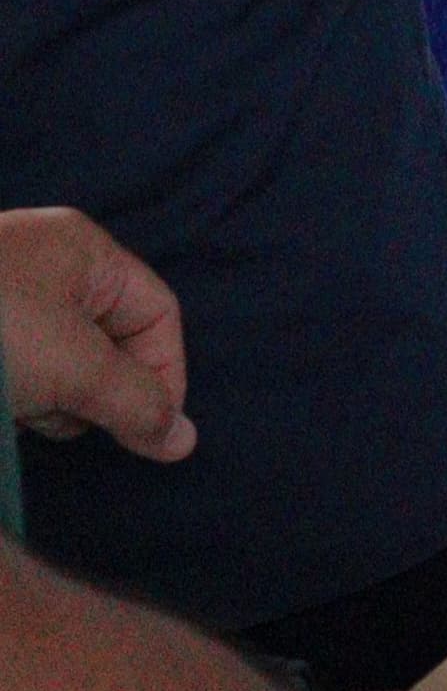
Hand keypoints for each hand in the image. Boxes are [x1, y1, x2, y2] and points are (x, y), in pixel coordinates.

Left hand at [0, 207, 191, 462]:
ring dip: (46, 398)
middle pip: (108, 339)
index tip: (146, 431)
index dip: (164, 375)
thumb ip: (135, 402)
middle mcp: (42, 262)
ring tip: (10, 410)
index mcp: (82, 249)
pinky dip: (8, 394)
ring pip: (56, 360)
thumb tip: (185, 442)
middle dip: (93, 390)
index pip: (157, 314)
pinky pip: (13, 367)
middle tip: (61, 417)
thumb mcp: (72, 368)